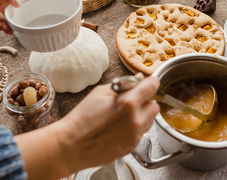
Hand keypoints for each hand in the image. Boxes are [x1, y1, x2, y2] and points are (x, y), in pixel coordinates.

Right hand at [15, 76, 159, 178]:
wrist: (72, 144)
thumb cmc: (83, 117)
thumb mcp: (100, 92)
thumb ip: (123, 84)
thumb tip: (139, 79)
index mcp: (128, 102)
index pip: (153, 86)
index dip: (149, 82)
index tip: (146, 83)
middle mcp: (136, 119)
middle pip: (154, 105)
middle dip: (145, 101)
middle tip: (130, 101)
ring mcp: (135, 135)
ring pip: (150, 120)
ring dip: (141, 115)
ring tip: (122, 116)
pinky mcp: (132, 146)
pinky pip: (141, 133)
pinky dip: (135, 128)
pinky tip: (118, 127)